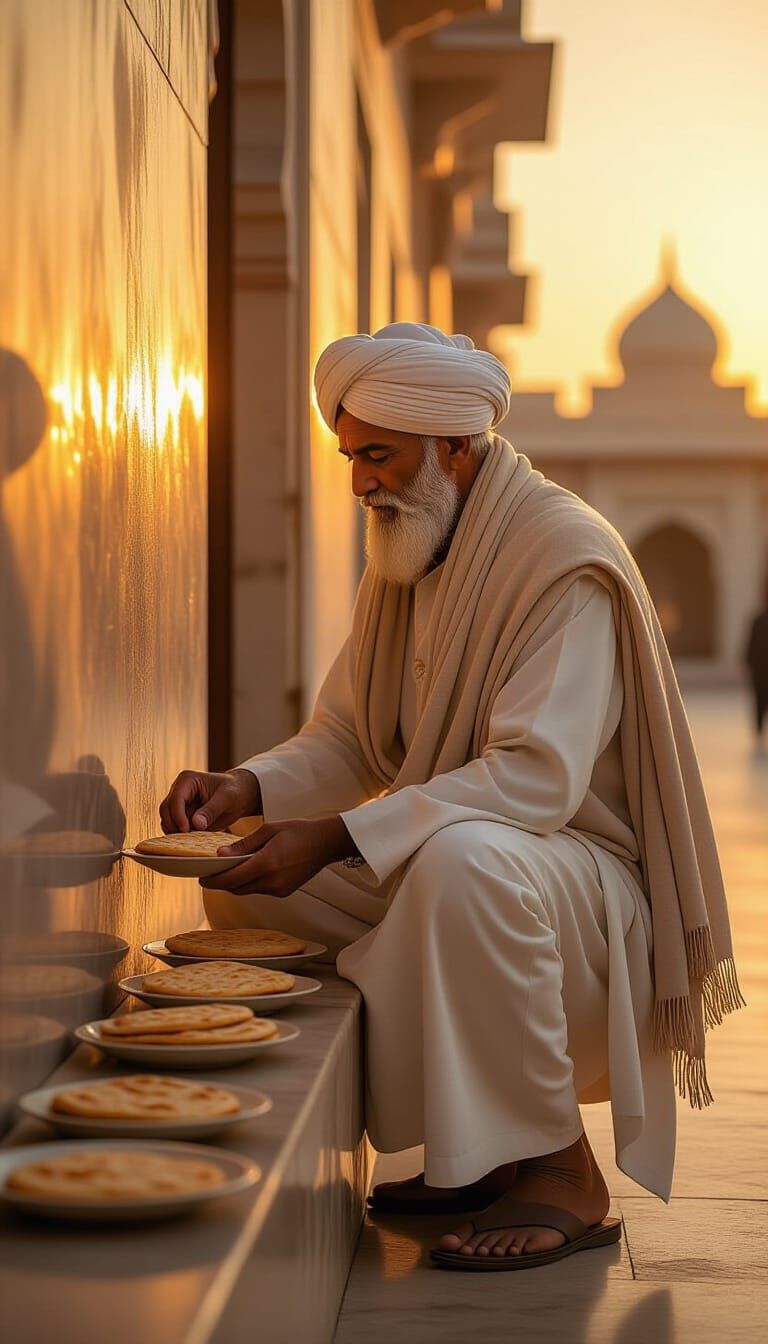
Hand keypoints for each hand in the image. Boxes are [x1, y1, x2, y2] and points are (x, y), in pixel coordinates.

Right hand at [159, 768, 260, 833]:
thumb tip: (196, 824)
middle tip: (188, 838)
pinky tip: (193, 839)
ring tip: (193, 838)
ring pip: (167, 820)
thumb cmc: (235, 790)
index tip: (186, 830)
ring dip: (176, 831)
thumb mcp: (227, 798)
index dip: (178, 816)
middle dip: (174, 825)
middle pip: (166, 810)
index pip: (176, 799)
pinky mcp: (182, 816)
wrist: (240, 795)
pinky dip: (180, 835)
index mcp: (188, 780)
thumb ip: (211, 810)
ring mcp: (179, 804)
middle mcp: (179, 790)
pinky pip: (174, 828)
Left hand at [199, 815, 357, 896]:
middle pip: (237, 888)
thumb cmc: (298, 831)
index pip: (232, 878)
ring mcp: (279, 889)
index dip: (213, 881)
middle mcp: (272, 881)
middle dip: (221, 883)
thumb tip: (220, 855)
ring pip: (247, 890)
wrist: (326, 842)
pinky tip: (247, 871)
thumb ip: (243, 844)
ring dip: (235, 883)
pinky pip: (259, 890)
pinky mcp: (284, 892)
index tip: (201, 879)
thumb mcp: (268, 830)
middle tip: (208, 875)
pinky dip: (250, 883)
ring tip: (226, 871)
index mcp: (266, 863)